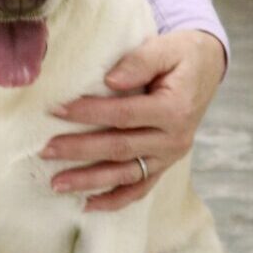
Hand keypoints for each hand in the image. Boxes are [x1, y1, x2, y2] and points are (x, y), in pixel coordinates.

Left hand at [41, 30, 226, 211]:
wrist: (206, 68)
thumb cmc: (181, 55)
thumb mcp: (167, 48)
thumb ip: (140, 61)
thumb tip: (109, 80)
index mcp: (174, 110)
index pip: (124, 114)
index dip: (89, 113)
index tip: (56, 110)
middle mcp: (174, 139)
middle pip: (120, 148)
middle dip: (80, 151)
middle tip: (45, 150)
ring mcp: (169, 156)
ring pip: (126, 174)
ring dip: (90, 182)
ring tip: (57, 184)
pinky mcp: (164, 165)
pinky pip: (140, 188)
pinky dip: (115, 200)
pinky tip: (87, 205)